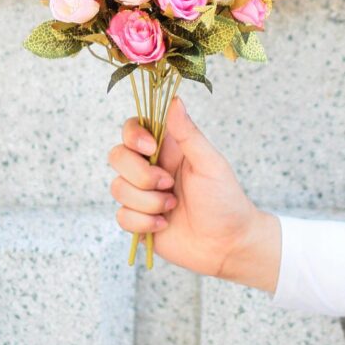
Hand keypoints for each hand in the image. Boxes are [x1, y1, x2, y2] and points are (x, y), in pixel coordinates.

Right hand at [107, 96, 280, 291]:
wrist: (227, 245)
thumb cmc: (225, 199)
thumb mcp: (210, 163)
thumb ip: (188, 133)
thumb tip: (175, 100)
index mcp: (167, 148)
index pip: (133, 128)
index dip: (133, 135)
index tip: (149, 149)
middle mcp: (150, 167)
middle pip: (117, 156)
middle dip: (141, 175)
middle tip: (169, 184)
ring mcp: (141, 194)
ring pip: (117, 188)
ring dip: (148, 202)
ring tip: (173, 207)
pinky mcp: (137, 220)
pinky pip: (121, 216)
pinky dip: (143, 223)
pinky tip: (164, 225)